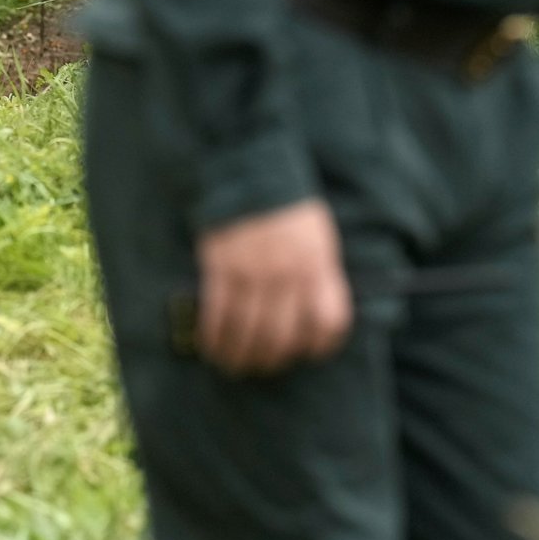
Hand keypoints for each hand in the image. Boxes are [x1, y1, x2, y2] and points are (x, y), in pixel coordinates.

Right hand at [195, 199, 352, 375]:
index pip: (328, 323)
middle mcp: (288, 275)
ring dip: (239, 356)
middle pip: (283, 336)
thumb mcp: (318, 239)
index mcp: (318, 267)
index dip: (317, 347)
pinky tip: (210, 344)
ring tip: (233, 365)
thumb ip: (318, 275)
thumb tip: (308, 316)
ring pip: (248, 331)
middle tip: (261, 367)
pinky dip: (213, 335)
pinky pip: (218, 313)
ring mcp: (252, 273)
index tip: (305, 355)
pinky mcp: (220, 267)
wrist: (248, 172)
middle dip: (271, 360)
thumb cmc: (287, 207)